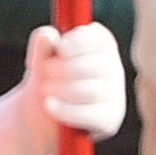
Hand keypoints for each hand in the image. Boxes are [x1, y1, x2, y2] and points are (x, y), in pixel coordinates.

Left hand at [19, 18, 126, 145]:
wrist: (44, 116)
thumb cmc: (48, 80)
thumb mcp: (40, 60)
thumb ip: (42, 46)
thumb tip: (48, 36)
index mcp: (101, 47)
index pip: (100, 38)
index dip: (80, 41)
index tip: (61, 47)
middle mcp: (113, 68)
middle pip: (96, 65)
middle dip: (65, 67)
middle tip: (45, 71)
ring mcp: (115, 95)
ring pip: (93, 91)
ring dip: (63, 89)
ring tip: (45, 89)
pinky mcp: (110, 119)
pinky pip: (91, 114)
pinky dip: (66, 110)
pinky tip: (50, 105)